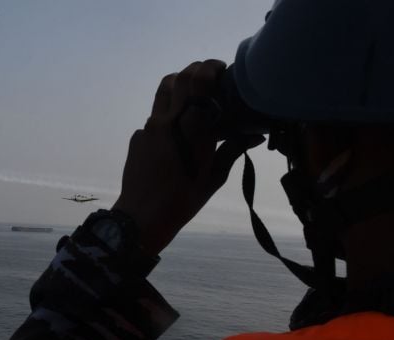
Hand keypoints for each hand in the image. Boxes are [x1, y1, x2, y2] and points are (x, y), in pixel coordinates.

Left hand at [112, 60, 264, 255]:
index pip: (198, 80)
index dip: (211, 69)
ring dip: (178, 86)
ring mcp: (148, 127)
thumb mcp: (215, 177)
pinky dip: (168, 117)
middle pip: (178, 78)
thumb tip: (256, 136)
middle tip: (209, 80)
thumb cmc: (184, 200)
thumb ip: (233, 150)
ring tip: (192, 99)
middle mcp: (167, 120)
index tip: (222, 71)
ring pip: (162, 92)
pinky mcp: (137, 137)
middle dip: (195, 71)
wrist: (141, 217)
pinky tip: (176, 137)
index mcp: (190, 127)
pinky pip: (154, 117)